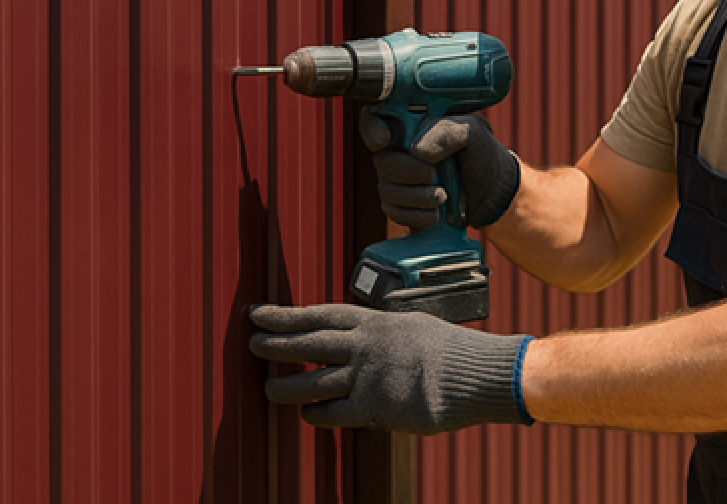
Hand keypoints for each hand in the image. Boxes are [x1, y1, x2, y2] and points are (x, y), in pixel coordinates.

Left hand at [249, 303, 532, 433]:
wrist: (476, 373)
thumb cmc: (450, 351)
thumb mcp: (413, 327)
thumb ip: (383, 335)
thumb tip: (362, 341)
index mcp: (374, 321)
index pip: (319, 314)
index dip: (286, 314)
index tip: (260, 312)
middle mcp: (365, 344)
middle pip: (308, 343)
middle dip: (275, 343)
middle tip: (251, 341)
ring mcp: (367, 375)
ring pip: (312, 380)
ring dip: (286, 386)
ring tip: (268, 389)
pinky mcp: (374, 405)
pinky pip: (334, 412)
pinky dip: (317, 413)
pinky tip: (307, 415)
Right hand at [360, 111, 521, 229]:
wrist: (492, 192)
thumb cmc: (481, 154)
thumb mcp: (472, 133)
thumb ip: (447, 132)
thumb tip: (416, 150)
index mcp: (411, 122)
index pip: (374, 117)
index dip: (371, 128)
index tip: (384, 141)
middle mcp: (399, 148)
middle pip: (381, 160)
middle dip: (406, 171)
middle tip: (432, 175)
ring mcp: (398, 177)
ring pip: (386, 188)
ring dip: (414, 197)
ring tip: (442, 197)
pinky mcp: (401, 203)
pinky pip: (393, 211)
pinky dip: (414, 215)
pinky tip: (435, 215)